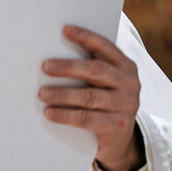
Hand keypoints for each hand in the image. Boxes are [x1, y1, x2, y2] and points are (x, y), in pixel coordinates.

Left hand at [38, 25, 142, 170]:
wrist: (119, 141)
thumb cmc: (103, 104)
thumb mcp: (102, 84)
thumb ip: (88, 69)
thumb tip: (52, 56)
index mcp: (125, 66)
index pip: (105, 47)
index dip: (85, 37)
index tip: (65, 30)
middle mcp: (130, 83)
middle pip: (96, 70)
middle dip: (69, 67)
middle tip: (45, 66)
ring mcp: (126, 105)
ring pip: (90, 96)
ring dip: (63, 94)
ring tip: (42, 93)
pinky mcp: (118, 126)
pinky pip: (87, 118)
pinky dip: (66, 115)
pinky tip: (49, 113)